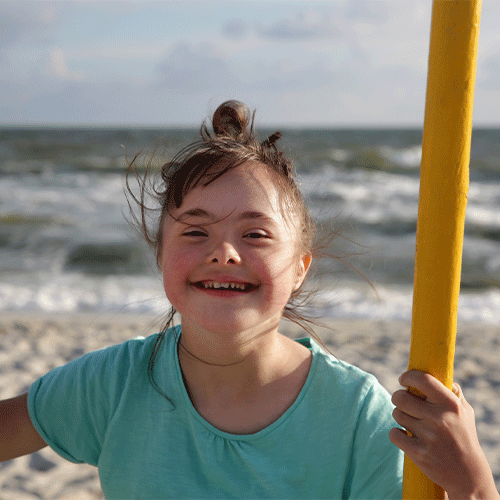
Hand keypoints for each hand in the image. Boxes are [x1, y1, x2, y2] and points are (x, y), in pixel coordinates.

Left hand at [389, 370, 498, 499]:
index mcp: (451, 404)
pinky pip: (394, 433)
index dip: (408, 376)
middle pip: (400, 397)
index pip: (422, 380)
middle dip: (398, 397)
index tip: (403, 379)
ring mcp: (428, 436)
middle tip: (402, 401)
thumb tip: (439, 373)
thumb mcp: (465, 412)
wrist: (469, 475)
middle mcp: (439, 418)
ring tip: (410, 421)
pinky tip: (404, 434)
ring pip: (397, 414)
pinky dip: (396, 433)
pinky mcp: (419, 452)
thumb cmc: (464, 437)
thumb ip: (452, 391)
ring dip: (400, 416)